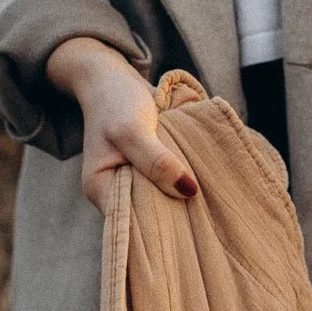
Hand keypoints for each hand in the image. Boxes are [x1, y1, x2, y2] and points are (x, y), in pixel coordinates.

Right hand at [46, 36, 197, 216]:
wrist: (114, 77)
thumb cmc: (116, 100)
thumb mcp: (132, 128)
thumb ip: (156, 160)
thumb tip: (188, 191)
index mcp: (100, 189)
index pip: (130, 226)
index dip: (158, 231)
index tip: (189, 233)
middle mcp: (115, 193)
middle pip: (149, 220)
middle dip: (175, 221)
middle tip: (207, 225)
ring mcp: (134, 185)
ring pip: (162, 206)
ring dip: (184, 206)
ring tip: (211, 213)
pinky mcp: (151, 176)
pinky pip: (169, 190)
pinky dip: (184, 190)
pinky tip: (205, 194)